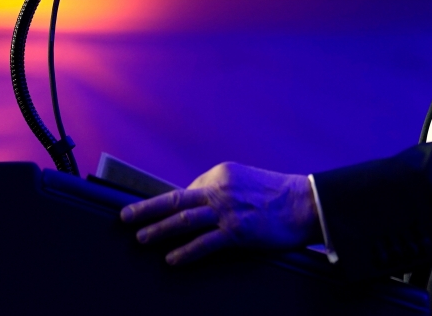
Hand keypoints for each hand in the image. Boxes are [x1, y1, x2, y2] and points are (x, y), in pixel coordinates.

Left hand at [120, 162, 320, 264]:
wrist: (307, 203)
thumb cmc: (280, 194)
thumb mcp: (247, 181)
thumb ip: (224, 190)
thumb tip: (203, 206)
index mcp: (222, 172)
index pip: (188, 188)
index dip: (170, 204)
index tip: (153, 212)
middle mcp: (220, 188)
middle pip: (175, 199)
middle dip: (146, 209)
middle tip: (125, 217)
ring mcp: (227, 210)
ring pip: (183, 220)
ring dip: (158, 230)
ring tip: (140, 238)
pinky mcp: (237, 231)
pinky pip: (204, 243)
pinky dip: (185, 251)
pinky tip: (172, 259)